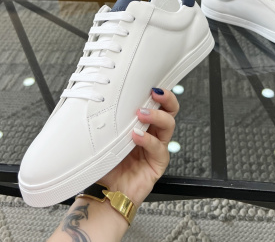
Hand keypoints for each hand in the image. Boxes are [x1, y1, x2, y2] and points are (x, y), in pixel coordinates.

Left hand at [98, 88, 178, 206]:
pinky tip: (136, 137)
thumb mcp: (107, 135)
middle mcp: (153, 133)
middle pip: (170, 110)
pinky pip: (159, 148)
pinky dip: (148, 140)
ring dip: (156, 116)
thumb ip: (110, 119)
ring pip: (168, 125)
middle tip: (154, 93)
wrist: (105, 192)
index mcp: (143, 123)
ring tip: (141, 114)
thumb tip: (103, 97)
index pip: (157, 103)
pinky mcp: (158, 163)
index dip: (158, 92)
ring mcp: (157, 148)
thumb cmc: (107, 162)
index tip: (150, 82)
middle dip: (166, 99)